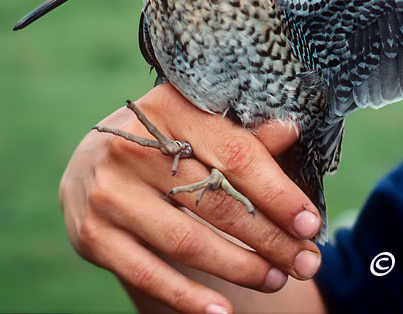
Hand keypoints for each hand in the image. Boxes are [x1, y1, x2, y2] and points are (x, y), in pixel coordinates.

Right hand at [59, 84, 321, 313]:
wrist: (93, 162)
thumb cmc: (166, 142)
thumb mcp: (201, 126)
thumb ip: (244, 136)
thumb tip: (291, 131)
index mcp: (169, 109)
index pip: (235, 156)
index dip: (278, 193)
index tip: (310, 224)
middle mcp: (131, 147)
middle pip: (214, 202)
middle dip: (268, 238)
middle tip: (305, 262)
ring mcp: (109, 193)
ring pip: (185, 242)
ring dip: (239, 267)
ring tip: (276, 279)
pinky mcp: (93, 235)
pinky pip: (147, 274)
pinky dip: (187, 297)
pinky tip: (222, 310)